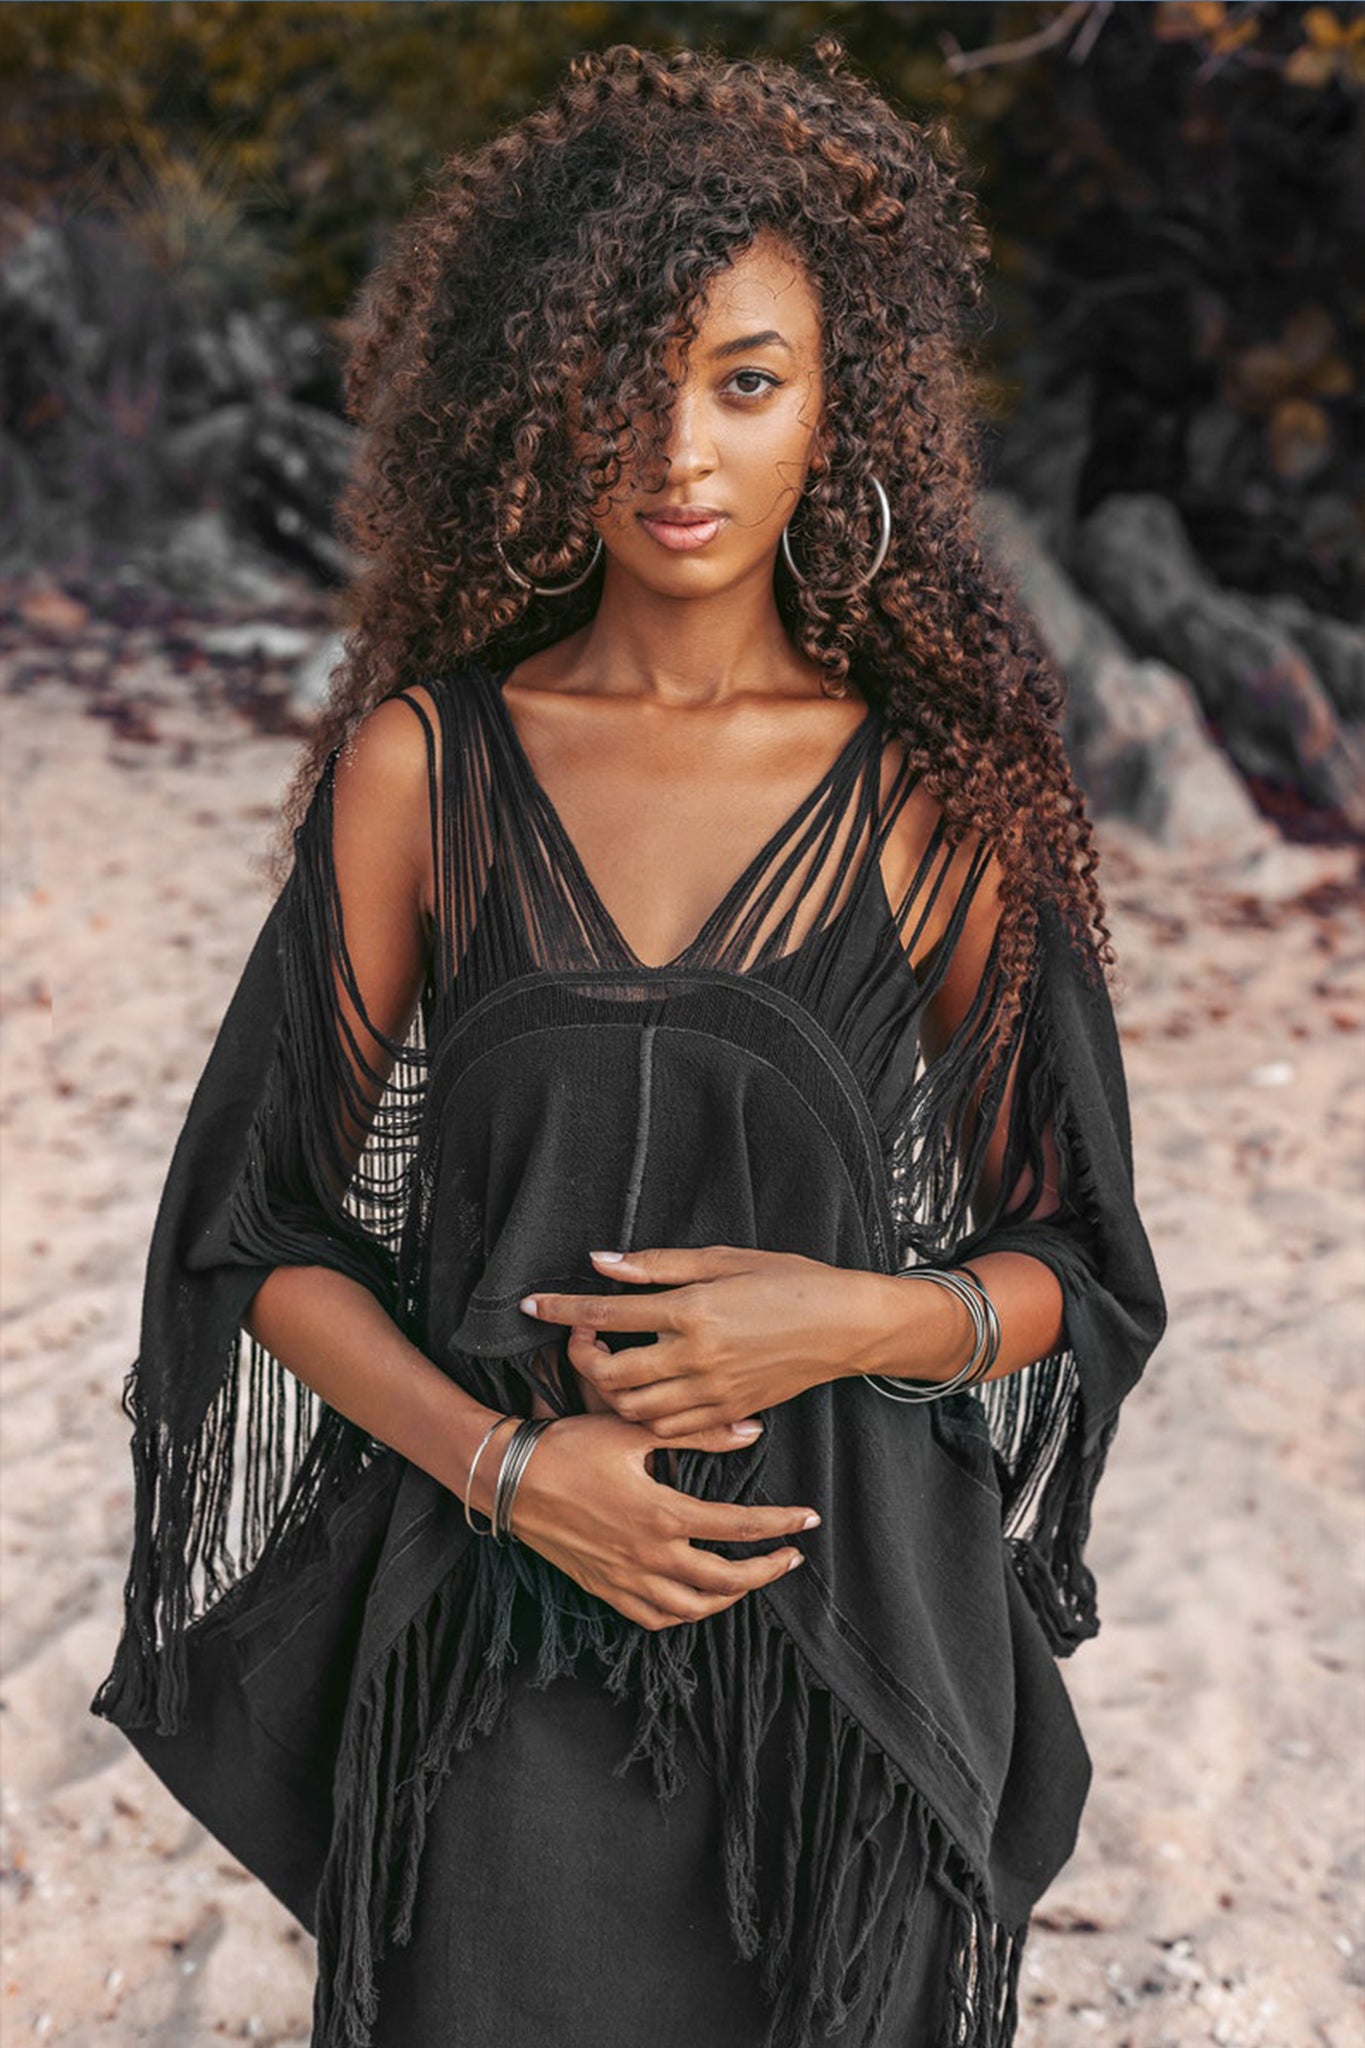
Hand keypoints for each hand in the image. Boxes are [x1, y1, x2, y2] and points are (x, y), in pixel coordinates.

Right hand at [507, 1410, 818, 1631]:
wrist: (509, 1479)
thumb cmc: (570, 1446)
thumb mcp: (634, 1429)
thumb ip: (699, 1434)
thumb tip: (752, 1432)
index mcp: (663, 1514)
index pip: (739, 1526)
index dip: (780, 1523)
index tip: (808, 1519)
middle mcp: (649, 1556)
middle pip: (726, 1580)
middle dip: (767, 1570)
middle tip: (791, 1556)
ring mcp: (626, 1579)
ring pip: (694, 1608)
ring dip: (731, 1597)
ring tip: (752, 1579)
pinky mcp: (605, 1589)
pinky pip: (655, 1619)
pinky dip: (686, 1615)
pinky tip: (698, 1600)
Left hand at [519, 1244, 879, 1437]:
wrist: (847, 1326)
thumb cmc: (789, 1281)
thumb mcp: (723, 1259)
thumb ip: (658, 1264)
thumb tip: (600, 1262)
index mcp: (693, 1309)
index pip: (608, 1313)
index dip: (563, 1309)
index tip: (532, 1304)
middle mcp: (697, 1355)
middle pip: (612, 1373)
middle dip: (584, 1358)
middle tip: (584, 1339)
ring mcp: (714, 1390)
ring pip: (636, 1409)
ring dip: (613, 1390)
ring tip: (613, 1365)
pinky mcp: (730, 1411)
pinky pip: (672, 1429)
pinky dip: (649, 1415)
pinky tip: (649, 1392)